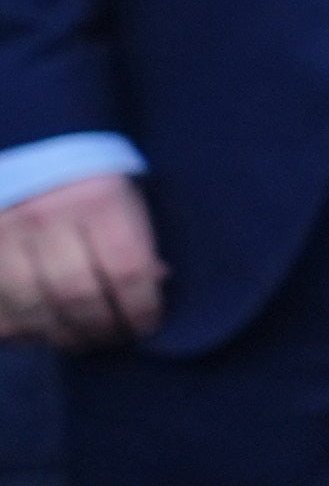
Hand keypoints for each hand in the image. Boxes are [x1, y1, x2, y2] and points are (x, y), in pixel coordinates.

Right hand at [0, 172, 166, 348]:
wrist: (31, 145)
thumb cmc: (90, 179)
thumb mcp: (126, 196)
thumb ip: (139, 240)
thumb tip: (155, 285)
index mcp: (98, 200)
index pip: (127, 271)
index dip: (141, 309)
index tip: (147, 325)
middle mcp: (48, 218)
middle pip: (78, 295)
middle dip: (101, 328)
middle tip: (113, 337)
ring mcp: (6, 236)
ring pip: (32, 308)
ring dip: (61, 336)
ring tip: (81, 340)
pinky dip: (18, 332)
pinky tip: (39, 334)